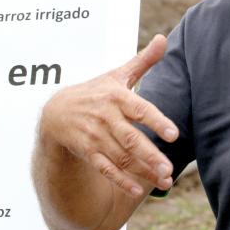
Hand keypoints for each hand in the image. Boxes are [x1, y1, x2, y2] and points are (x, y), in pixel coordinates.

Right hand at [38, 34, 178, 197]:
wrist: (56, 112)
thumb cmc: (95, 91)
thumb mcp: (116, 74)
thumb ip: (142, 61)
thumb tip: (163, 38)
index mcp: (116, 96)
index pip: (139, 109)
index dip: (156, 121)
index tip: (174, 134)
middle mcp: (105, 117)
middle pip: (130, 139)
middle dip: (150, 156)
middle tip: (170, 169)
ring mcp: (95, 136)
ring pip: (121, 157)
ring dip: (142, 171)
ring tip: (164, 180)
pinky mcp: (87, 152)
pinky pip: (105, 169)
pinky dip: (121, 180)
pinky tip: (138, 190)